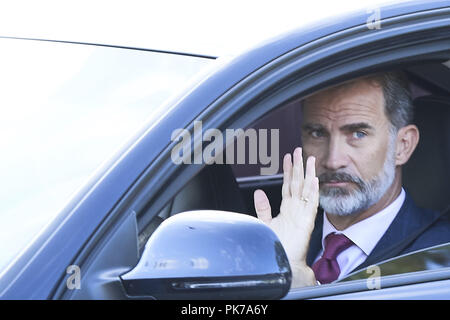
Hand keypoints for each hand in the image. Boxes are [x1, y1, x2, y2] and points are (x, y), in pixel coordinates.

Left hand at [253, 147, 318, 287]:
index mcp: (288, 208)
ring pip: (306, 189)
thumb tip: (258, 192)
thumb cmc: (276, 245)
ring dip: (308, 174)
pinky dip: (313, 192)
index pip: (288, 185)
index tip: (288, 157)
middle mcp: (297, 209)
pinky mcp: (307, 222)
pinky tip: (314, 180)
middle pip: (298, 183)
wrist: (283, 262)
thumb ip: (263, 208)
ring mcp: (303, 214)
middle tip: (299, 150)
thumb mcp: (266, 222)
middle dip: (299, 166)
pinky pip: (311, 204)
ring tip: (310, 159)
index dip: (288, 170)